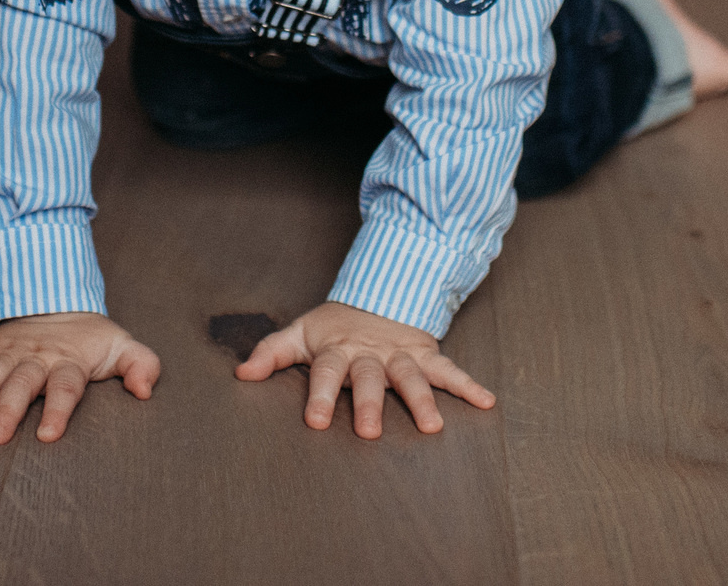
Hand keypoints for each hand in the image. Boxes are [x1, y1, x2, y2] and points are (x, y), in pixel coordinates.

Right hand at [0, 311, 160, 444]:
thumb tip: (146, 390)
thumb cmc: (91, 337)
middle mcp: (33, 358)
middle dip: (6, 411)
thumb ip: (141, 365)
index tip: (48, 435)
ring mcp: (6, 356)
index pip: (65, 385)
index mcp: (67, 359)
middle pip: (19, 385)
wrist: (56, 300)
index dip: (58, 409)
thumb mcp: (122, 345)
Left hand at [235, 300, 494, 438]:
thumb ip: (272, 352)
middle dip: (371, 403)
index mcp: (337, 349)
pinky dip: (468, 384)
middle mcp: (370, 353)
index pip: (325, 371)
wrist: (378, 294)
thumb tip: (241, 374)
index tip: (315, 421)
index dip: (319, 394)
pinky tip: (486, 402)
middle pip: (369, 378)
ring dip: (421, 400)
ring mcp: (400, 353)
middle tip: (370, 432)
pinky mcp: (425, 353)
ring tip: (432, 427)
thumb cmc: (334, 326)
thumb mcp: (300, 333)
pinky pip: (448, 369)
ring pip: (411, 376)